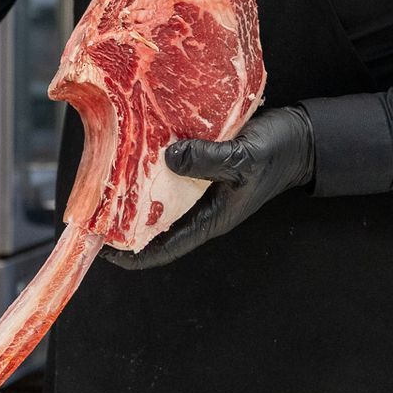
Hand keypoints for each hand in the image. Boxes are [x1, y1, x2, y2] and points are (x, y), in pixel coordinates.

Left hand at [103, 106, 314, 270]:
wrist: (302, 137)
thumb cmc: (277, 153)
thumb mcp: (244, 157)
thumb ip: (208, 159)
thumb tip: (168, 158)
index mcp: (210, 218)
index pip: (163, 248)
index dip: (130, 255)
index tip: (100, 249)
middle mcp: (200, 207)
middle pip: (153, 224)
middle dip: (122, 221)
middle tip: (90, 208)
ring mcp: (200, 187)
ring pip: (157, 196)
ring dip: (132, 189)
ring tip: (103, 177)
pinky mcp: (201, 165)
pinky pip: (168, 170)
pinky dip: (150, 163)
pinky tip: (134, 147)